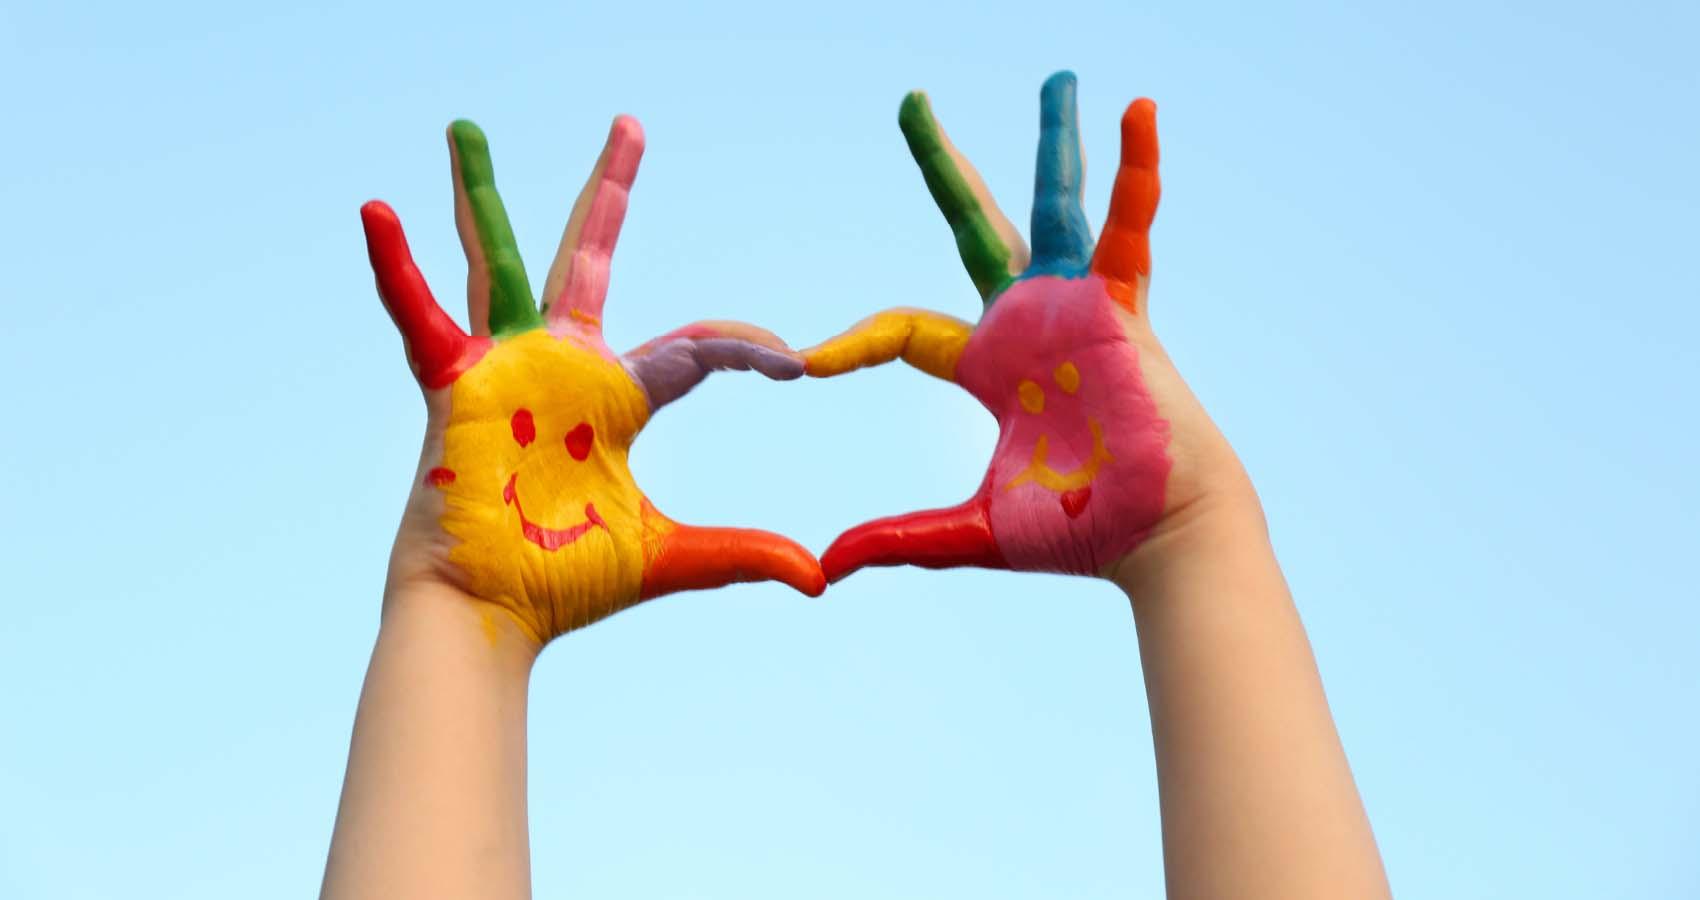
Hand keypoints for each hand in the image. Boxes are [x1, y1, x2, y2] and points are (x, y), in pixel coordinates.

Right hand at [362, 116, 823, 642]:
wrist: (493, 616)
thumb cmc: (563, 583)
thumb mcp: (669, 557)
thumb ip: (740, 555)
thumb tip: (816, 579)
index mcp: (613, 399)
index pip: (693, 348)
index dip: (745, 348)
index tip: (795, 364)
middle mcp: (560, 368)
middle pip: (590, 256)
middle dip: (613, 191)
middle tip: (632, 124)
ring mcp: (505, 368)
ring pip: (497, 263)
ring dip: (479, 197)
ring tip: (465, 128)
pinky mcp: (456, 383)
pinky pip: (417, 314)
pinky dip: (395, 266)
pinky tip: (377, 210)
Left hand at [806, 72, 1253, 582]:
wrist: (1155, 538)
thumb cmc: (1078, 531)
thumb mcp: (969, 532)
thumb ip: (899, 538)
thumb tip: (825, 569)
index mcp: (989, 364)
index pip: (902, 329)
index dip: (852, 340)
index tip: (803, 361)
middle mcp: (1029, 321)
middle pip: (975, 225)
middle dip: (943, 166)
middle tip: (911, 103)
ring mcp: (1078, 306)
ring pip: (1057, 205)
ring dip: (1056, 141)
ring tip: (1057, 79)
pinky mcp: (1122, 307)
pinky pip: (1129, 230)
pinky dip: (1137, 173)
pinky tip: (1137, 112)